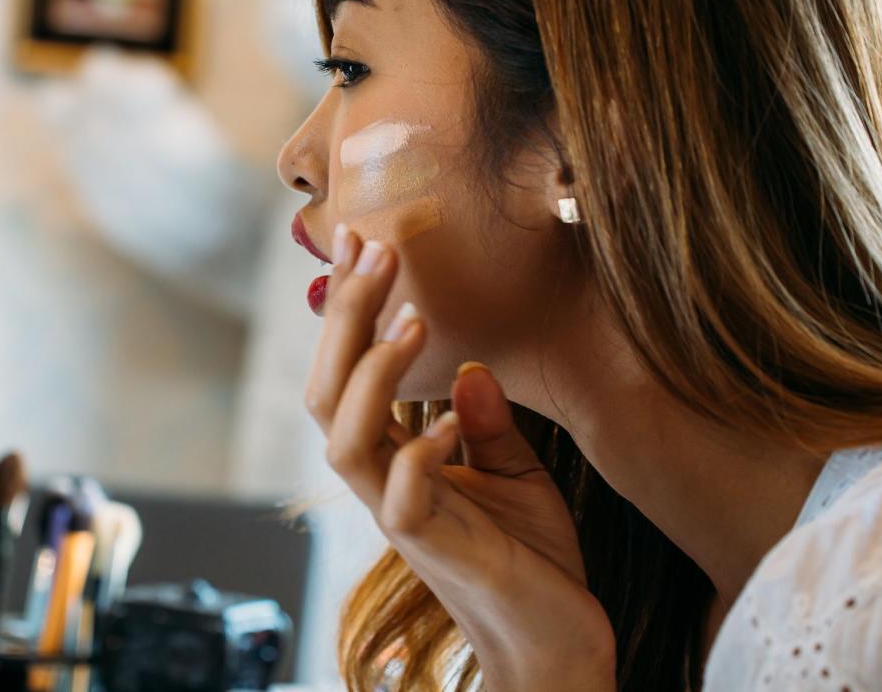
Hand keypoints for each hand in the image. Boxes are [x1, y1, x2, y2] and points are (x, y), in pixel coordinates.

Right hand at [305, 228, 616, 691]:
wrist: (553, 641)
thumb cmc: (529, 559)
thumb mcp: (515, 473)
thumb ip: (487, 424)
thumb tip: (474, 367)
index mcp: (395, 458)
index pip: (351, 370)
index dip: (350, 306)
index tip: (358, 240)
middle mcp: (383, 482)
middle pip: (329, 392)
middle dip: (346, 317)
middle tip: (373, 249)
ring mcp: (400, 516)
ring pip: (344, 440)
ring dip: (373, 373)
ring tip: (412, 317)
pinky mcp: (432, 549)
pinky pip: (402, 496)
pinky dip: (419, 450)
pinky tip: (452, 411)